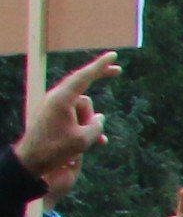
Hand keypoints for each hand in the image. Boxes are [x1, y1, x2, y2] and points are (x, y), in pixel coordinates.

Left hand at [15, 51, 117, 182]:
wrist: (30, 160)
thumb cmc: (55, 149)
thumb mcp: (83, 139)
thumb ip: (96, 125)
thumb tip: (99, 118)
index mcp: (62, 99)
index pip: (84, 76)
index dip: (101, 65)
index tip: (114, 56)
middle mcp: (56, 99)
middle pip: (85, 98)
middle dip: (94, 113)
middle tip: (118, 74)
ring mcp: (53, 108)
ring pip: (81, 111)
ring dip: (88, 125)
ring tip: (89, 144)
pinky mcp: (52, 117)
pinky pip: (74, 117)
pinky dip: (83, 127)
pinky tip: (95, 142)